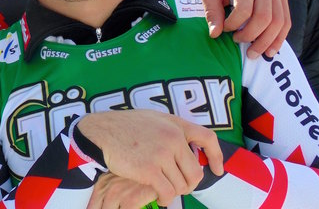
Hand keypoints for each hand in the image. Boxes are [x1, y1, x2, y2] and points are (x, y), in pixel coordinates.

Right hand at [77, 110, 222, 206]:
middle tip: (179, 186)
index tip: (216, 169)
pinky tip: (159, 197)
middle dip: (189, 183)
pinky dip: (165, 199)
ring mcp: (161, 154)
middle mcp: (172, 138)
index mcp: (175, 124)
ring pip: (182, 185)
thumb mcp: (153, 119)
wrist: (102, 132)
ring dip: (175, 192)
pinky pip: (168, 192)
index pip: (207, 138)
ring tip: (165, 190)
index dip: (216, 156)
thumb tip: (189, 146)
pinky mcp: (149, 170)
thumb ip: (171, 130)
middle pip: (195, 172)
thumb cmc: (125, 126)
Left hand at [200, 0, 289, 58]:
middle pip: (264, 17)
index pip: (244, 9)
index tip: (224, 29)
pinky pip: (286, 22)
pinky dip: (279, 39)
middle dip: (250, 35)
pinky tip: (269, 51)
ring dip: (266, 42)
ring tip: (253, 53)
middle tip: (237, 41)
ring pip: (278, 22)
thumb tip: (215, 34)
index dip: (234, 24)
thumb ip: (211, 11)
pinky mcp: (282, 0)